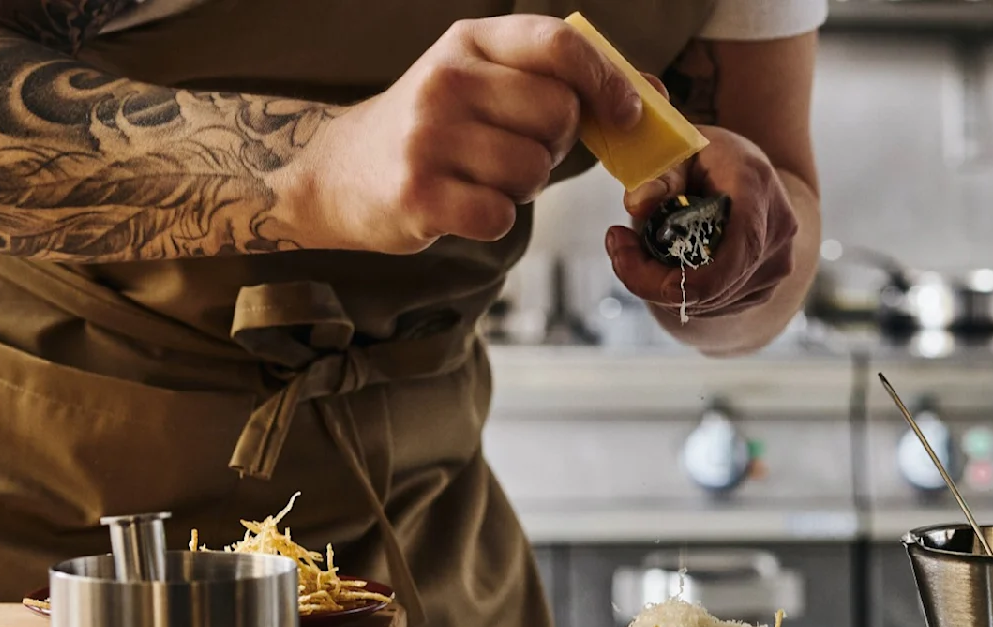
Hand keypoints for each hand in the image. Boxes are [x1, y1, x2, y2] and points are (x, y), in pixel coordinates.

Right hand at [273, 15, 641, 253]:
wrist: (340, 172)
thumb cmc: (436, 128)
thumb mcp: (484, 82)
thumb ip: (559, 82)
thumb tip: (652, 97)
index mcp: (470, 42)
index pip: (559, 44)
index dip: (607, 79)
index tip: (629, 112)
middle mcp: (446, 80)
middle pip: (559, 115)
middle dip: (556, 144)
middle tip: (520, 149)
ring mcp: (427, 137)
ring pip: (533, 170)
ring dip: (523, 186)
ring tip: (483, 175)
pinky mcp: (418, 194)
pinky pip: (501, 216)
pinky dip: (494, 219)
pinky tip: (463, 203)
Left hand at [605, 124, 798, 319]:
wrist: (747, 172)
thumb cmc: (709, 157)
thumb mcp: (678, 148)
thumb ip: (657, 174)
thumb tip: (639, 205)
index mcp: (756, 188)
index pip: (738, 247)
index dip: (689, 277)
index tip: (629, 260)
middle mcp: (776, 233)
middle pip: (711, 284)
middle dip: (649, 276)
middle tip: (617, 243)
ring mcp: (773, 266)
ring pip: (706, 302)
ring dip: (659, 286)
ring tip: (636, 248)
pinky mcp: (761, 289)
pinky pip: (712, 306)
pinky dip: (678, 294)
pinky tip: (663, 264)